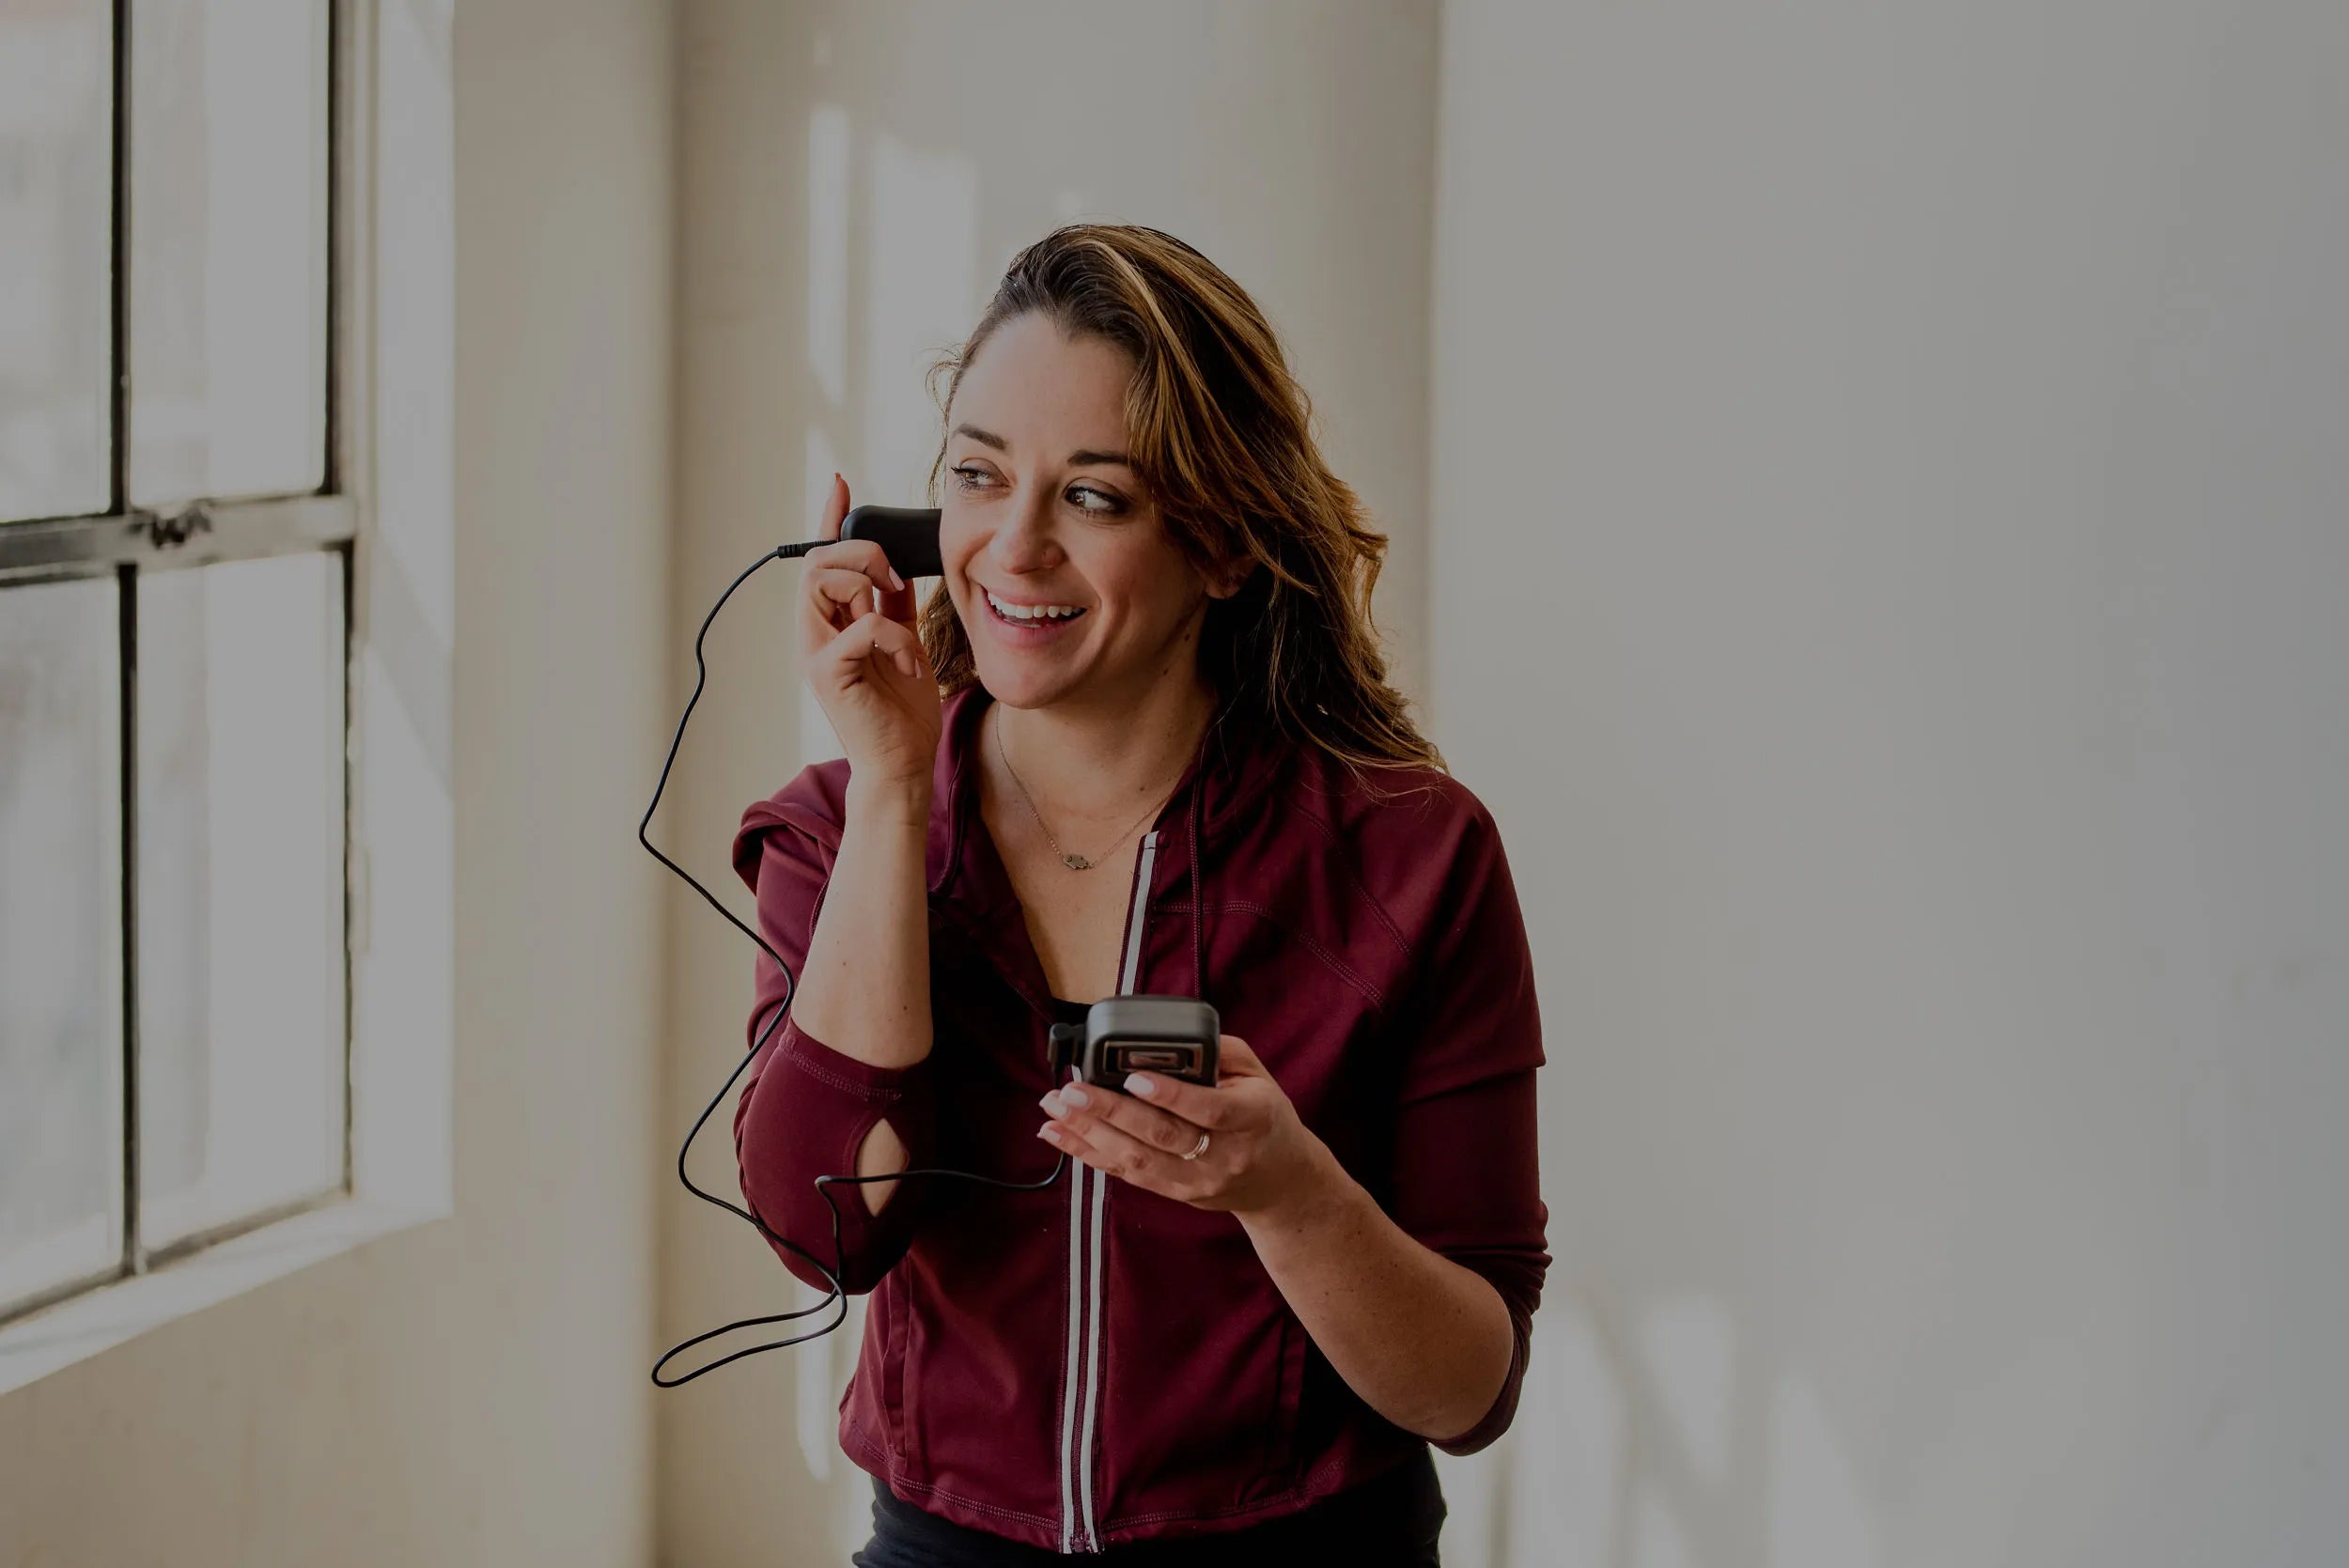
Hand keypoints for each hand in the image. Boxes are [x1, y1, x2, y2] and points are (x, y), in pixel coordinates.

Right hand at [799, 473, 940, 795]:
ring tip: (897, 614)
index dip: (828, 519)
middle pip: (817, 560)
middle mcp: (813, 633)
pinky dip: (895, 637)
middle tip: (896, 579)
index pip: (821, 559)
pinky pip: (863, 626)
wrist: (903, 763)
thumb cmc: (901, 710)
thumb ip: (894, 605)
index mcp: (830, 622)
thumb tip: (899, 567)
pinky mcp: (828, 673)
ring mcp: (815, 653)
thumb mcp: (903, 644)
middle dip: (861, 552)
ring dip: (869, 583)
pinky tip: (910, 663)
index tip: (840, 485)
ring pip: (824, 581)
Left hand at [1035, 1035, 1330, 1218]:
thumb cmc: (1265, 1118)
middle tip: (1071, 1089)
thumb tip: (1169, 1036)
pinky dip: (1089, 1154)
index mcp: (1251, 1120)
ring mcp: (1197, 1181)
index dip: (1170, 1095)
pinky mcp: (1176, 1193)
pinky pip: (1127, 1174)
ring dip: (1088, 1134)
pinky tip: (1060, 1136)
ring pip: (1137, 1160)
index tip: (1133, 1076)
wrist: (1280, 1182)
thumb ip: (1220, 1052)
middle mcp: (1223, 1156)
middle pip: (1161, 1137)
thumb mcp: (1259, 1076)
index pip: (1208, 1110)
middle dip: (1109, 1111)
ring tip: (1055, 1110)